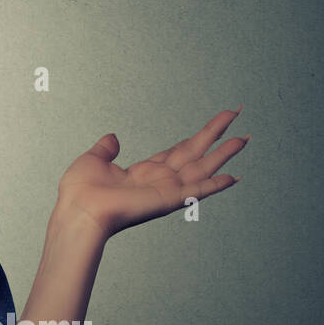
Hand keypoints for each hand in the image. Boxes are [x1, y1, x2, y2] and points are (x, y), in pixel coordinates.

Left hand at [55, 107, 247, 239]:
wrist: (78, 210)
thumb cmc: (79, 191)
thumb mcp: (93, 160)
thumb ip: (106, 149)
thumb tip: (113, 137)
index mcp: (143, 172)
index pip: (177, 152)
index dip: (196, 137)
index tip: (214, 125)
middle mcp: (160, 180)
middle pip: (196, 153)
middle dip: (217, 134)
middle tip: (237, 114)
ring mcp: (166, 189)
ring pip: (203, 166)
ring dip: (224, 153)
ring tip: (245, 137)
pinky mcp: (169, 198)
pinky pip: (198, 190)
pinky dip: (217, 184)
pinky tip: (235, 176)